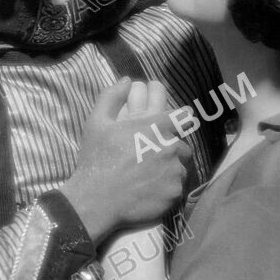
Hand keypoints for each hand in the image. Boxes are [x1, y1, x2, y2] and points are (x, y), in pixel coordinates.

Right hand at [61, 79, 189, 243]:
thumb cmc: (97, 159)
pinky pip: (177, 188)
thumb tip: (127, 80)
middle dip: (171, 151)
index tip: (169, 131)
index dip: (178, 123)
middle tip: (152, 160)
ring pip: (181, 167)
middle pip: (182, 145)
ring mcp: (175, 170)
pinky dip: (168, 189)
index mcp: (156, 126)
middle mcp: (171, 145)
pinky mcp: (175, 192)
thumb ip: (112, 96)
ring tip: (151, 178)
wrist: (96, 200)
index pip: (184, 117)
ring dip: (171, 170)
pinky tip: (151, 192)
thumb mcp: (97, 122)